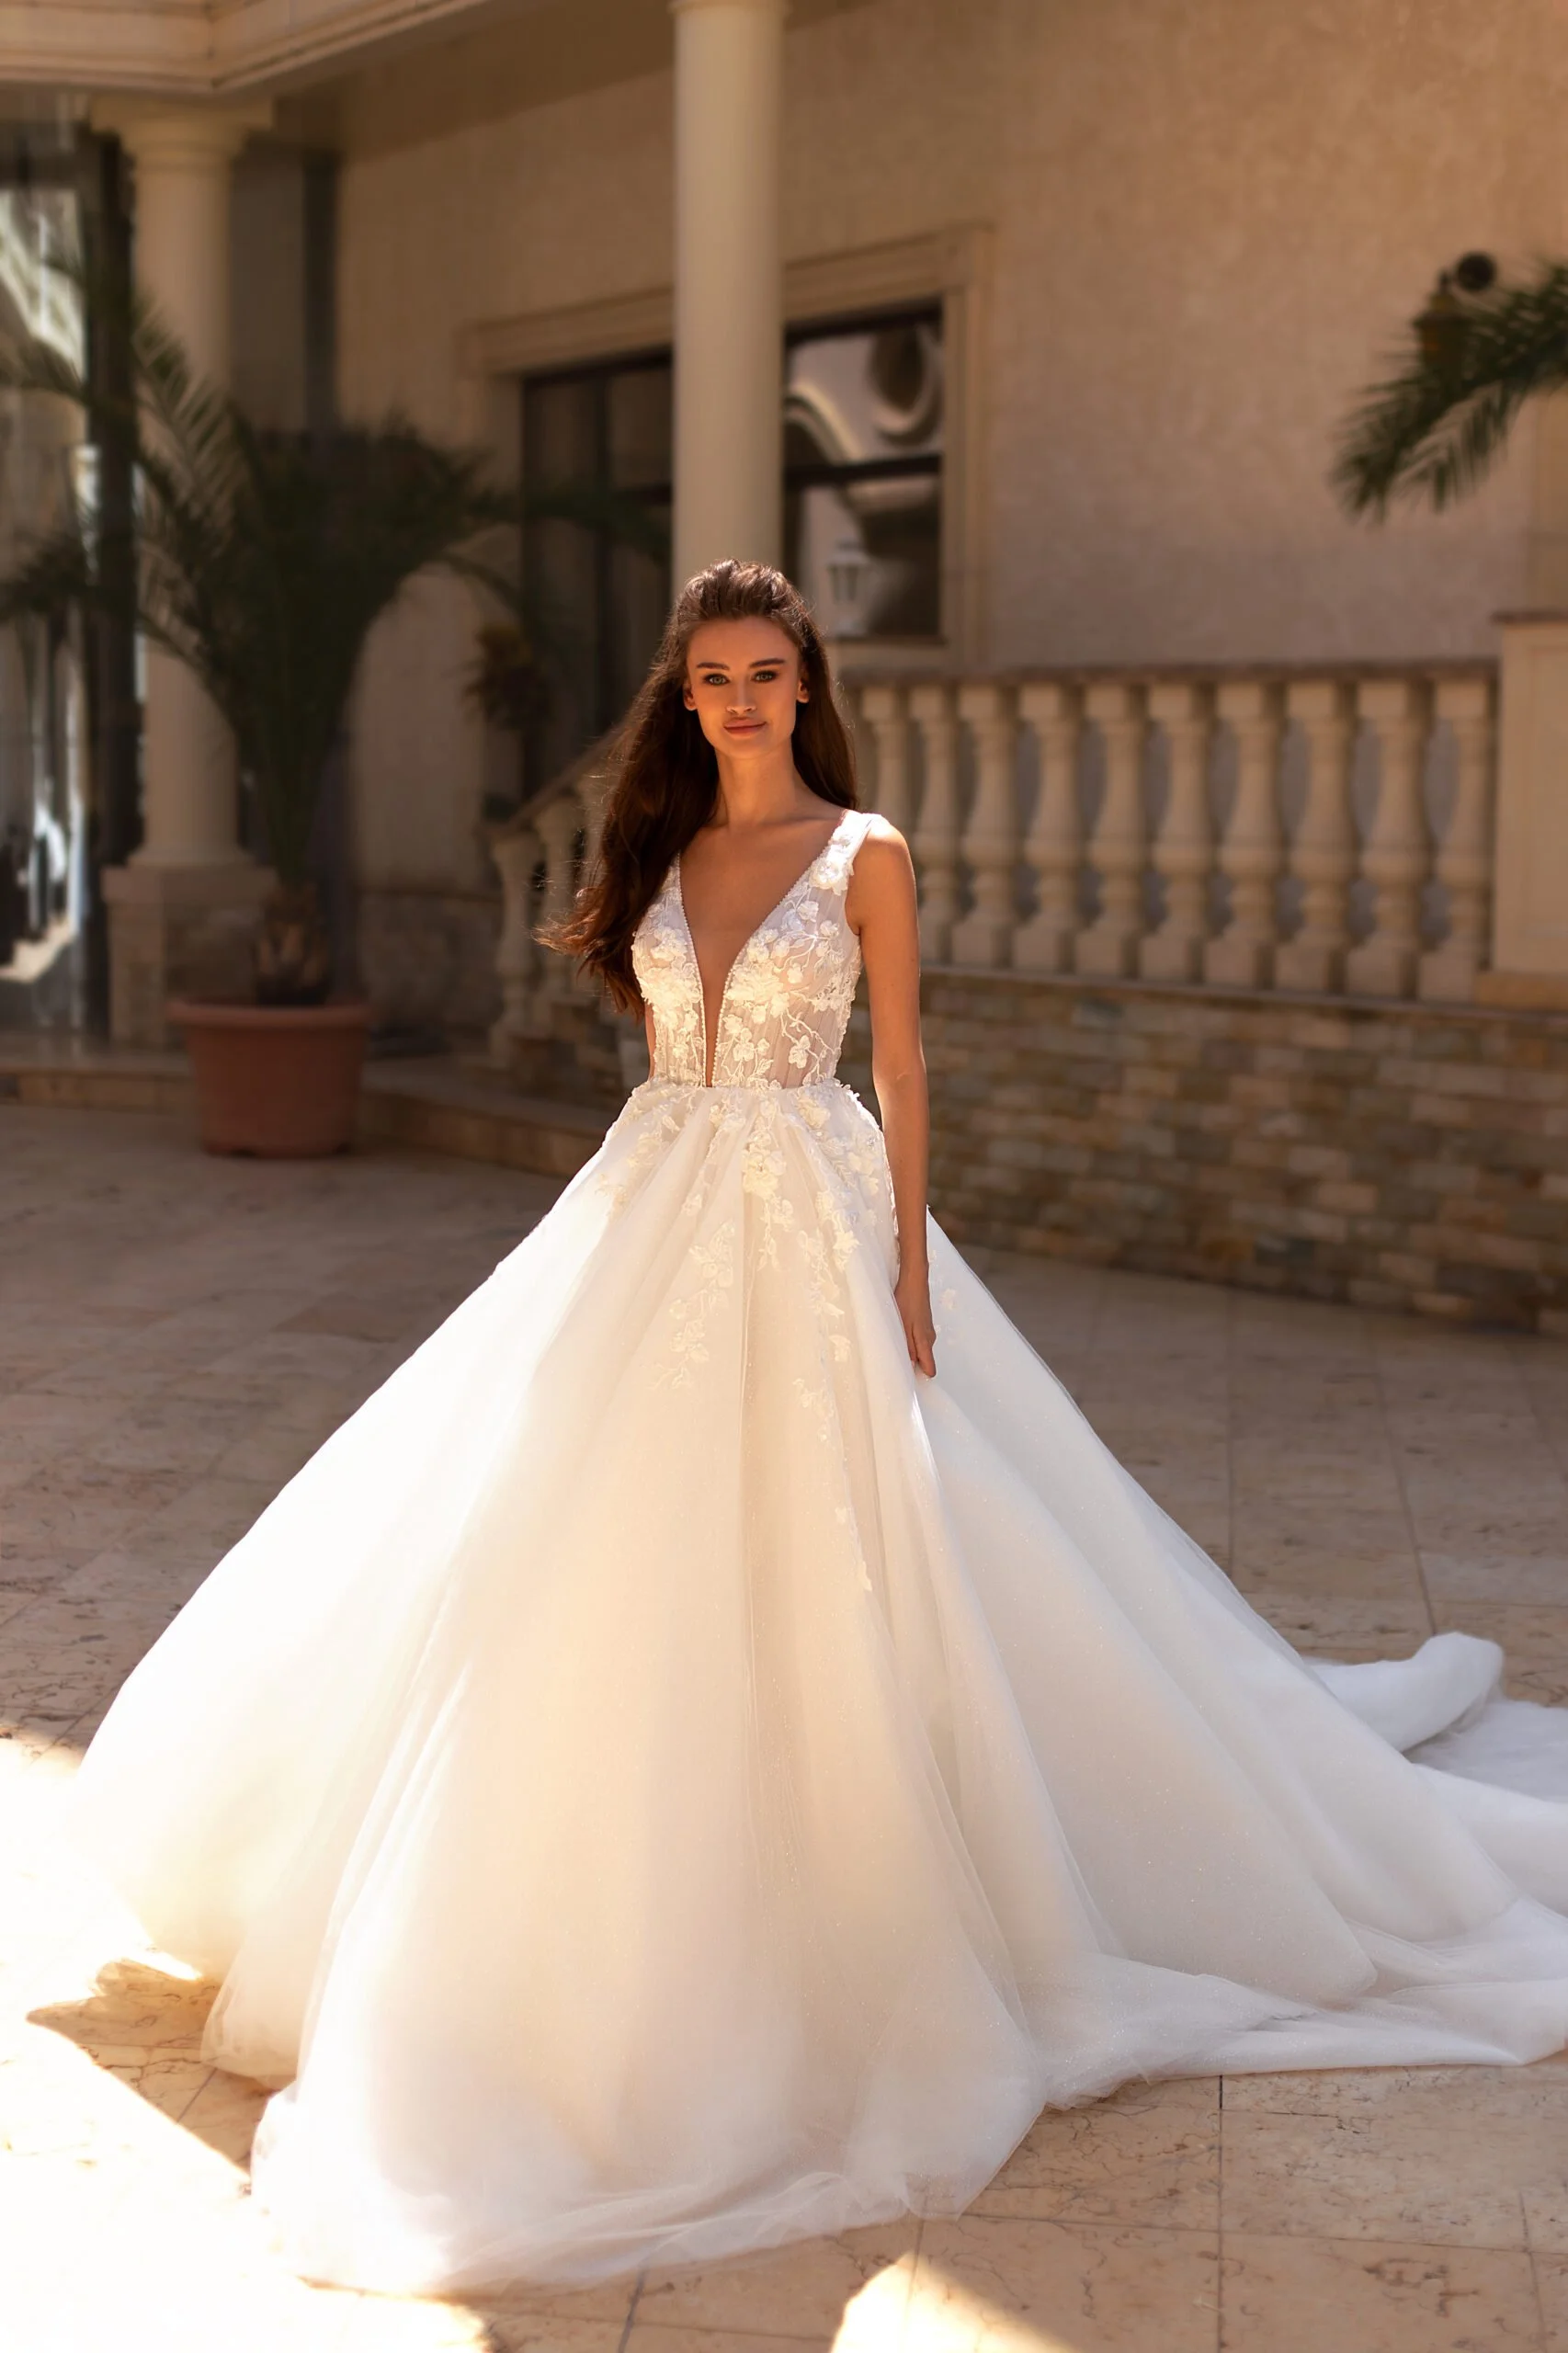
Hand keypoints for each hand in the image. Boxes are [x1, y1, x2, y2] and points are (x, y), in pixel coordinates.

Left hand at [895, 1260, 935, 1377]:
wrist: (914, 1280)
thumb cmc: (907, 1300)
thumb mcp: (902, 1325)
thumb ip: (907, 1346)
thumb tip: (910, 1366)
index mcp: (926, 1342)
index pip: (930, 1369)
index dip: (920, 1377)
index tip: (907, 1381)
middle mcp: (930, 1338)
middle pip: (924, 1361)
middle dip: (912, 1365)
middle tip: (895, 1364)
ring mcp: (928, 1331)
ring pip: (921, 1350)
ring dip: (910, 1352)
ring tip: (895, 1347)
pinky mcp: (924, 1324)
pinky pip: (919, 1341)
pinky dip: (910, 1342)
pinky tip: (900, 1336)